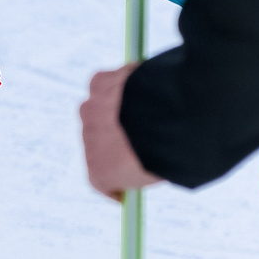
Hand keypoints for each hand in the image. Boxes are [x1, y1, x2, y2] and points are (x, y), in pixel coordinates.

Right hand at [81, 64, 163, 199]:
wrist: (169, 119)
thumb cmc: (167, 153)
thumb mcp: (159, 171)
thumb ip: (149, 166)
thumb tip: (157, 157)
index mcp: (100, 172)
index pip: (101, 177)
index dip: (117, 173)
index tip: (132, 172)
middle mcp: (89, 141)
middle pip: (100, 138)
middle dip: (117, 135)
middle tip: (143, 130)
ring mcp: (91, 111)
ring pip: (102, 108)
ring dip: (118, 107)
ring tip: (145, 102)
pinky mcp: (98, 84)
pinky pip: (106, 83)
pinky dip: (121, 82)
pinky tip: (141, 80)